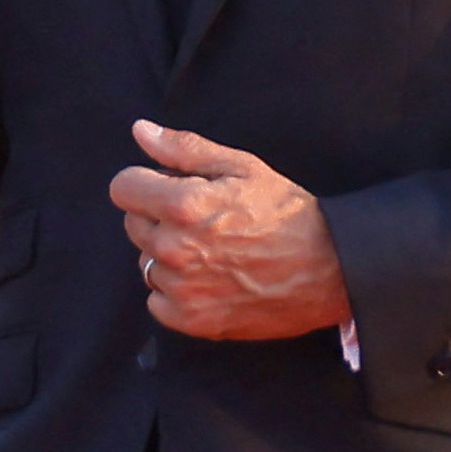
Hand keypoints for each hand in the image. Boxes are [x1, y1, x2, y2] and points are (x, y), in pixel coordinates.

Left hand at [109, 121, 350, 341]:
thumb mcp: (242, 167)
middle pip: (133, 224)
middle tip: (202, 219)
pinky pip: (157, 301)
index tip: (167, 187)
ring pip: (146, 263)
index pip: (122, 188)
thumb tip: (141, 131)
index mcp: (184, 205)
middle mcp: (174, 249)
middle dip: (158, 216)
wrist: (328, 269)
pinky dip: (175, 291)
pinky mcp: (191, 320)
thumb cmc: (287, 214)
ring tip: (211, 251)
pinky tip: (209, 279)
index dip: (144, 183)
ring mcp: (181, 289)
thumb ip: (184, 149)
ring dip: (167, 254)